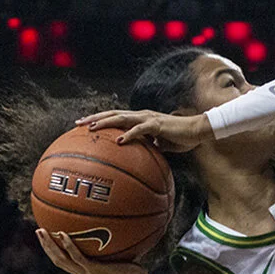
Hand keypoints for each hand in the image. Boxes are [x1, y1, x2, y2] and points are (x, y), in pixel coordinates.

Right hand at [35, 229, 151, 273]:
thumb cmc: (132, 271)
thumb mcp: (117, 258)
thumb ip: (110, 247)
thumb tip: (112, 229)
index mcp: (84, 272)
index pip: (63, 261)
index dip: (52, 250)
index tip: (46, 237)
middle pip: (57, 259)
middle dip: (45, 245)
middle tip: (38, 231)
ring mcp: (87, 273)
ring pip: (61, 259)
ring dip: (50, 245)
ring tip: (42, 231)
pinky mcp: (94, 270)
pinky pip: (77, 256)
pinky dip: (68, 245)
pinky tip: (63, 233)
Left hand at [77, 110, 211, 151]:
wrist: (197, 131)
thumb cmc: (179, 139)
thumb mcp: (159, 146)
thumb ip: (147, 149)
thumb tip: (138, 159)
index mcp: (139, 119)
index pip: (115, 117)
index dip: (99, 120)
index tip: (83, 126)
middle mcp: (140, 115)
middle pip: (112, 114)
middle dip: (94, 118)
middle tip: (77, 123)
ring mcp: (148, 118)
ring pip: (121, 117)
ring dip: (105, 122)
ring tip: (91, 128)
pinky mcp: (157, 125)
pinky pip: (140, 129)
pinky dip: (129, 134)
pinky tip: (120, 141)